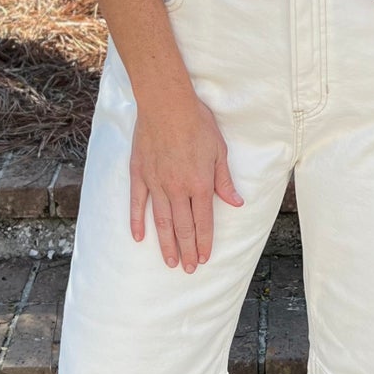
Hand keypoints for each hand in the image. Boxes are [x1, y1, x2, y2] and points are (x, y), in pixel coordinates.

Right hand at [129, 89, 243, 270]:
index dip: (204, 242)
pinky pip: (137, 203)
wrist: (166, 104)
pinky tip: (138, 237)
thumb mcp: (218, 150)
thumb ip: (224, 180)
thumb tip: (236, 203)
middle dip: (188, 251)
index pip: (203, 221)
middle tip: (189, 269)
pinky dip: (137, 221)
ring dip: (166, 244)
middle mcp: (177, 189)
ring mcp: (156, 183)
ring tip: (170, 262)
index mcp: (199, 184)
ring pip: (161, 221)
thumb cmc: (196, 123)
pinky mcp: (139, 174)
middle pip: (182, 227)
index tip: (205, 258)